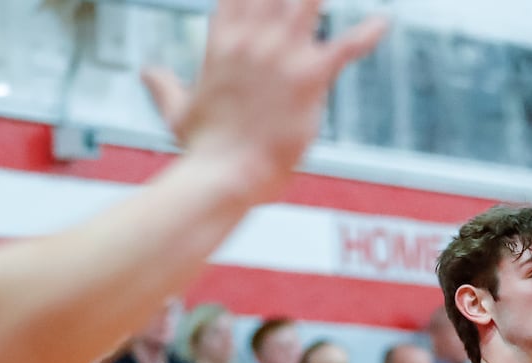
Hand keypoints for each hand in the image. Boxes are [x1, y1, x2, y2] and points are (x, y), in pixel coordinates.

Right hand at [143, 1, 388, 201]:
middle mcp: (253, 40)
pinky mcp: (308, 77)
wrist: (224, 176)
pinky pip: (346, 46)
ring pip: (309, 2)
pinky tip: (384, 22)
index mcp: (223, 41)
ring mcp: (281, 55)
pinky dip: (368, 33)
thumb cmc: (203, 150)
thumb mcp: (177, 111)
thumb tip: (147, 72)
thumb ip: (164, 85)